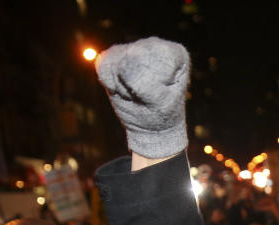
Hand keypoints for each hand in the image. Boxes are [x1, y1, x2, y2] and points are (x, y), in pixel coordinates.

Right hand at [96, 37, 189, 157]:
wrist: (151, 126)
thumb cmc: (162, 114)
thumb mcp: (161, 104)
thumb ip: (147, 84)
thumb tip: (124, 65)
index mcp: (175, 54)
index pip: (155, 60)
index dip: (151, 82)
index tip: (160, 95)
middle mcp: (156, 44)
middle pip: (132, 57)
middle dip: (134, 83)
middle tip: (145, 96)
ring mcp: (134, 47)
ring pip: (115, 61)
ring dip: (121, 84)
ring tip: (136, 93)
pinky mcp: (115, 55)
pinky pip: (103, 64)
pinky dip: (109, 82)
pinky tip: (123, 88)